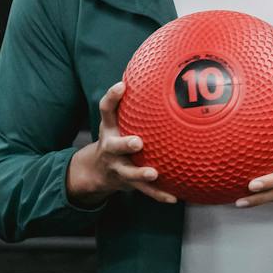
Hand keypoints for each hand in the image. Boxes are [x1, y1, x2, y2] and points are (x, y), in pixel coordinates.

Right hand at [66, 81, 176, 204]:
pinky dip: (159, 194)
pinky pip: (145, 192)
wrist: (97, 172)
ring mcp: (118, 168)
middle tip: (137, 142)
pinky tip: (174, 197)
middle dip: (124, 144)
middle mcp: (110, 148)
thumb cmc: (117, 138)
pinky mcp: (127, 184)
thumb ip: (136, 103)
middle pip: (114, 146)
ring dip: (140, 174)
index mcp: (109, 129)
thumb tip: (166, 75)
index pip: (106, 110)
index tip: (122, 86)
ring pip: (128, 173)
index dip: (112, 97)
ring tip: (153, 173)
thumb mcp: (118, 121)